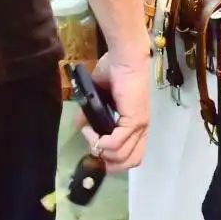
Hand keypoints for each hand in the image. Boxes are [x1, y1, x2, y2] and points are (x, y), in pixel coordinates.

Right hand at [78, 51, 149, 170]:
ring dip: (100, 150)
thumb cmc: (115, 71)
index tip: (94, 147)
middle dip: (106, 162)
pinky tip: (90, 130)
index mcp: (136, 125)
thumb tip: (79, 125)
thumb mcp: (99, 96)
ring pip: (122, 157)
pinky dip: (100, 142)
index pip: (130, 156)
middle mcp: (141, 129)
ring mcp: (139, 126)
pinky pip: (116, 144)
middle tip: (91, 147)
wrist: (125, 57)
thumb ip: (91, 112)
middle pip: (128, 162)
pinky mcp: (134, 120)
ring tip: (89, 134)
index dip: (111, 159)